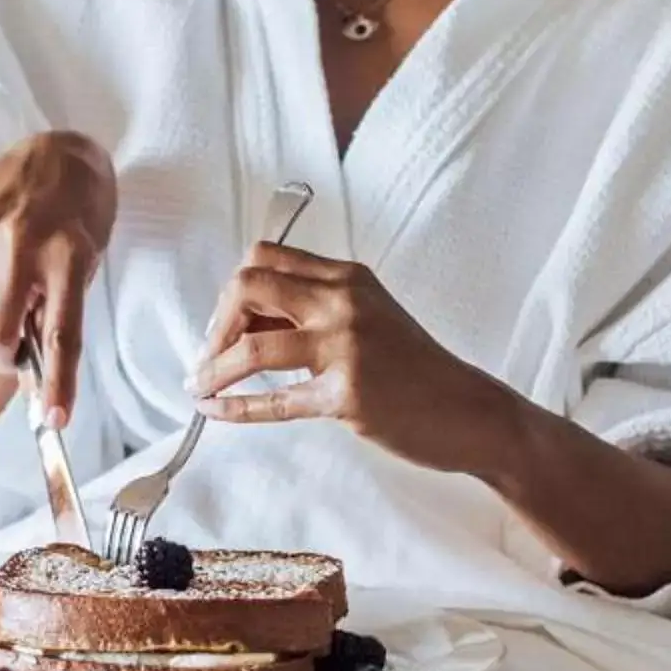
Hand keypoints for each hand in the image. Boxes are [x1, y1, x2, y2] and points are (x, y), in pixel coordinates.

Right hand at [0, 131, 115, 423]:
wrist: (61, 148)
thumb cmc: (81, 212)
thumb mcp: (87, 257)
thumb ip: (58, 301)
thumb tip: (32, 357)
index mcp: (69, 257)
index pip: (62, 336)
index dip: (57, 383)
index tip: (53, 419)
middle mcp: (25, 241)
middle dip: (3, 351)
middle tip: (14, 349)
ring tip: (11, 281)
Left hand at [187, 244, 519, 472]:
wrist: (471, 412)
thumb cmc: (418, 372)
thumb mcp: (369, 320)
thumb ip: (314, 314)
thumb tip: (245, 325)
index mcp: (348, 277)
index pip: (265, 257)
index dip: (233, 290)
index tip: (225, 324)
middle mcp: (345, 301)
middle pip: (248, 286)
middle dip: (215, 324)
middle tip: (209, 355)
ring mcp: (346, 346)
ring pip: (251, 346)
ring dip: (213, 369)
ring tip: (199, 387)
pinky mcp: (347, 395)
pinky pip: (274, 401)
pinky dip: (234, 407)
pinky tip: (214, 410)